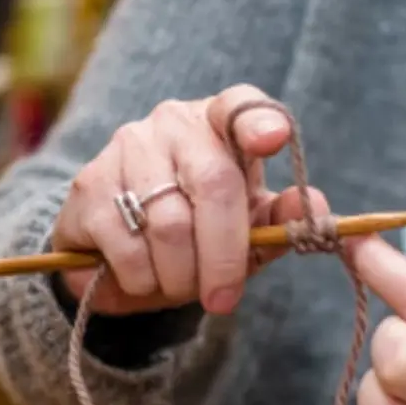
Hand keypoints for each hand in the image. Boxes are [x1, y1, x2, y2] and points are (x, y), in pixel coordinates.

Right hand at [52, 84, 327, 314]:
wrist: (116, 255)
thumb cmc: (196, 233)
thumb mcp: (246, 230)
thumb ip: (281, 221)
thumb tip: (316, 210)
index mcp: (218, 124)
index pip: (240, 106)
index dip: (258, 121)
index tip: (274, 139)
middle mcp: (172, 123)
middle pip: (214, 183)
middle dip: (224, 255)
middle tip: (222, 298)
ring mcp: (126, 149)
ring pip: (169, 225)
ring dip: (181, 276)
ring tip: (180, 286)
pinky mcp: (89, 186)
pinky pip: (127, 247)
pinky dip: (143, 280)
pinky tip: (143, 279)